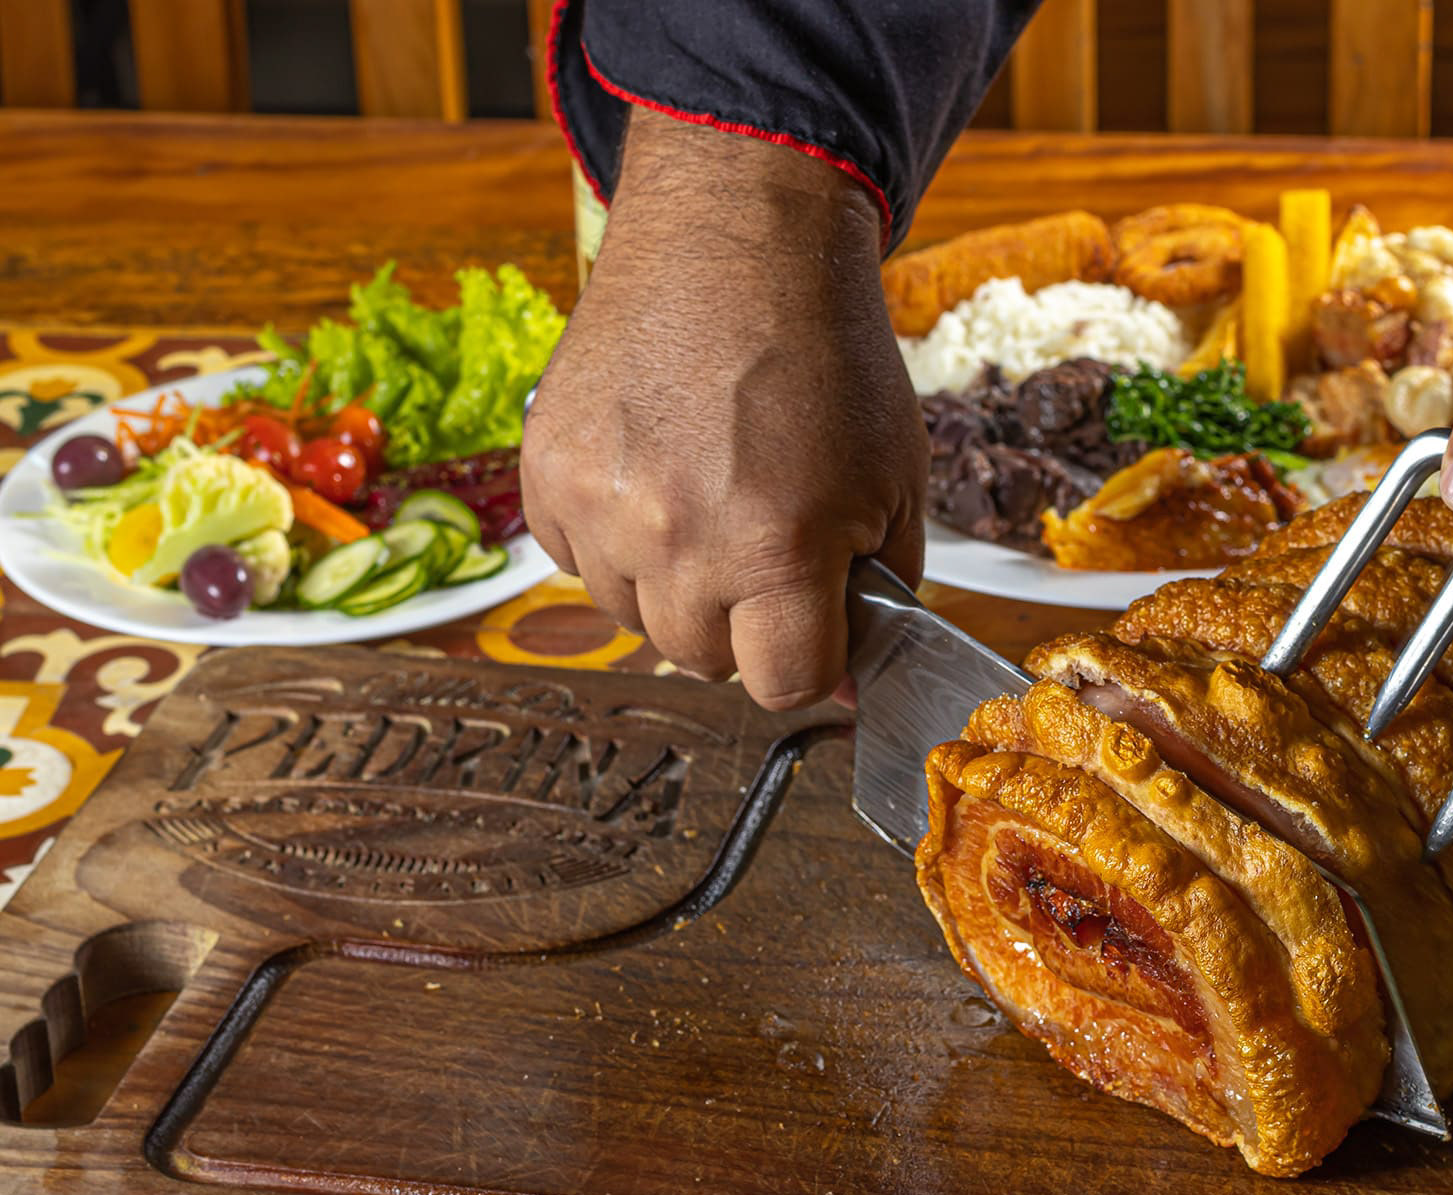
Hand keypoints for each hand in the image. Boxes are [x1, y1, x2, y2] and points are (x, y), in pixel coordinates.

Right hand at [523, 110, 925, 708]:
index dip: (809, 659)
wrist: (738, 239)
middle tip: (765, 541)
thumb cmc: (829, 353)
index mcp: (777, 548)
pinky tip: (656, 471)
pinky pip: (576, 561)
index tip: (816, 624)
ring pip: (634, 616)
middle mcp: (676, 540)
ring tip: (709, 492)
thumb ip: (881, 594)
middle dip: (743, 621)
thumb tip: (851, 685)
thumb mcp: (894, 480)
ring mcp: (599, 507)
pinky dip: (614, 538)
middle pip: (703, 661)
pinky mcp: (546, 472)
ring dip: (673, 582)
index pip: (782, 685)